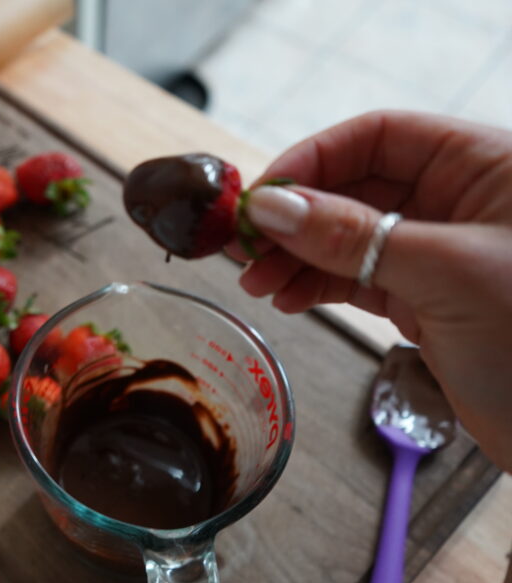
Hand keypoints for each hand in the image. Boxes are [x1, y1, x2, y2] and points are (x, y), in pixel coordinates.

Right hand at [227, 111, 511, 467]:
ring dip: (296, 257)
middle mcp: (456, 200)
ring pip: (346, 236)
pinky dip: (316, 287)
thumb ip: (351, 236)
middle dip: (295, 217)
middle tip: (246, 248)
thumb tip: (271, 207)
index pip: (377, 136)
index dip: (312, 160)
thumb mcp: (443, 272)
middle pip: (353, 186)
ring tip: (257, 285)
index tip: (261, 197)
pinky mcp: (423, 297)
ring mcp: (436, 251)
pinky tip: (288, 300)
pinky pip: (355, 278)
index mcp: (481, 165)